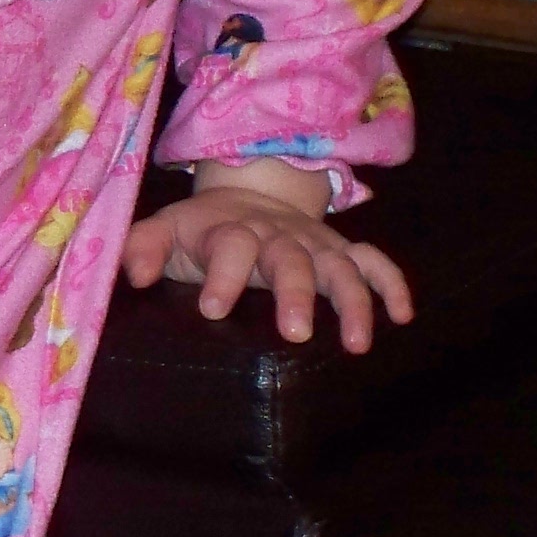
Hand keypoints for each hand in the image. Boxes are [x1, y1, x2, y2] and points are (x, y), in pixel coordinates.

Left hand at [122, 165, 414, 351]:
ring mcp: (314, 243)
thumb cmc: (201, 230)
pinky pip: (373, 262)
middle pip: (290, 259)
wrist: (246, 194)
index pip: (229, 246)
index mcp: (230, 230)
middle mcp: (277, 235)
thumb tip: (133, 276)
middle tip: (296, 333)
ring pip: (340, 266)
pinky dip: (391, 284)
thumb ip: (143, 248)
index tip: (213, 308)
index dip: (222, 274)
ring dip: (353, 301)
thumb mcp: (165, 230)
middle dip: (296, 293)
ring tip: (357, 343)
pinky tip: (403, 316)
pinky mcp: (341, 251)